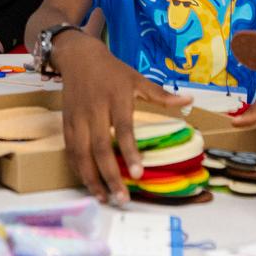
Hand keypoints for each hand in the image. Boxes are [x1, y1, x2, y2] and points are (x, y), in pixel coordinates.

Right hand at [56, 32, 191, 204]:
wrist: (79, 57)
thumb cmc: (112, 71)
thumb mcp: (137, 78)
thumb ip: (161, 95)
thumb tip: (190, 100)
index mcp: (116, 98)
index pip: (123, 129)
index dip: (130, 152)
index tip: (138, 174)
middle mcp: (95, 110)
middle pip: (99, 147)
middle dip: (110, 175)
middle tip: (121, 198)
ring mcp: (78, 118)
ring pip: (81, 153)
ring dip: (91, 178)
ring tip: (104, 198)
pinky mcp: (66, 124)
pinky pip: (70, 151)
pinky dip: (78, 169)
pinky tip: (89, 183)